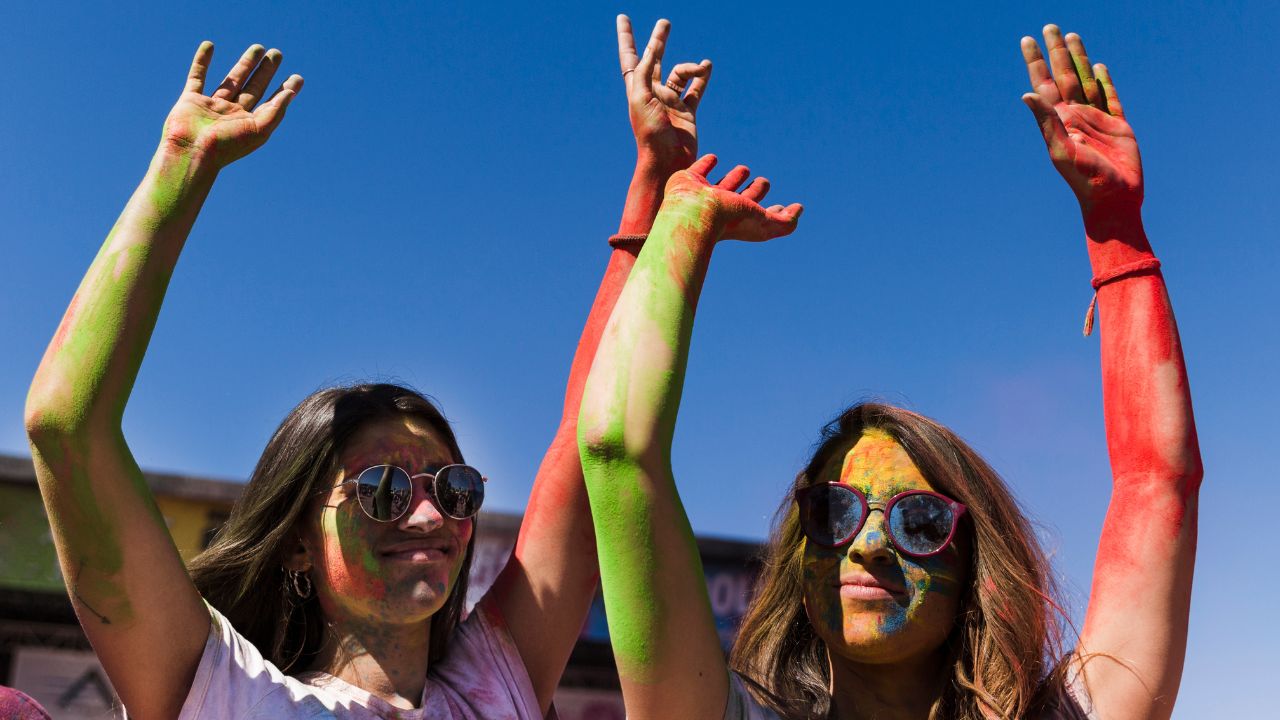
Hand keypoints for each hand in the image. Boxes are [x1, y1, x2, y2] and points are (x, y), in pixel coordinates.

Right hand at [162, 42, 302, 167]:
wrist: (190, 153)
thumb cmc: (226, 146)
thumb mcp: (258, 130)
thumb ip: (275, 111)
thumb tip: (290, 92)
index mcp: (249, 125)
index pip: (271, 103)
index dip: (285, 90)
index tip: (297, 77)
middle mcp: (233, 115)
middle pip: (254, 88)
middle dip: (266, 71)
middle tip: (277, 53)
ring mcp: (211, 107)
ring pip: (231, 80)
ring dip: (244, 64)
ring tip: (258, 47)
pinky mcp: (190, 100)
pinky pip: (197, 76)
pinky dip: (201, 60)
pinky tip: (210, 44)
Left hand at [618, 16, 710, 172]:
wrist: (668, 162)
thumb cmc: (650, 134)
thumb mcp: (640, 99)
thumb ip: (644, 73)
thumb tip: (649, 53)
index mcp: (637, 89)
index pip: (630, 58)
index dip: (626, 38)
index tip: (622, 18)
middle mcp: (653, 92)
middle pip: (655, 59)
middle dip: (658, 40)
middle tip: (665, 23)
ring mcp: (670, 101)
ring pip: (680, 73)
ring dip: (691, 67)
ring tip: (701, 67)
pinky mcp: (687, 111)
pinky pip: (696, 89)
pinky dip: (702, 77)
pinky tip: (707, 65)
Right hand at [666, 155, 802, 242]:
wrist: (693, 212)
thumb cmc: (730, 220)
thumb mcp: (765, 224)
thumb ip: (786, 222)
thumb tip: (799, 209)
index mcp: (741, 219)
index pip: (761, 216)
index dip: (773, 212)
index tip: (783, 207)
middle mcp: (724, 208)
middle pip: (744, 200)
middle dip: (756, 192)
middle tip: (764, 182)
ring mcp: (706, 196)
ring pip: (724, 185)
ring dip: (735, 178)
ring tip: (744, 169)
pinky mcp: (690, 181)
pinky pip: (701, 169)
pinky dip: (707, 163)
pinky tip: (713, 158)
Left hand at [1020, 26, 1140, 213]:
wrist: (1113, 199)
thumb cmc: (1085, 179)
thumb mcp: (1061, 150)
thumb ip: (1046, 122)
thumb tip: (1026, 94)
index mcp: (1059, 120)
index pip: (1044, 83)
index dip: (1036, 61)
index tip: (1027, 40)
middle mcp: (1075, 116)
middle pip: (1064, 75)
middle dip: (1056, 51)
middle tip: (1049, 27)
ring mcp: (1096, 119)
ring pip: (1085, 80)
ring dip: (1079, 59)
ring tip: (1072, 36)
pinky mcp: (1118, 125)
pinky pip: (1109, 97)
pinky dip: (1104, 81)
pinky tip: (1098, 67)